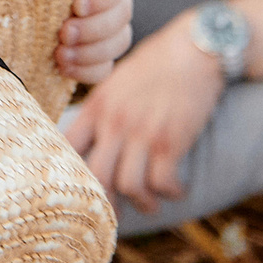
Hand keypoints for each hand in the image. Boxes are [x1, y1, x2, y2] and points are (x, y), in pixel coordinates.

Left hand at [57, 0, 132, 82]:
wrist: (12, 15)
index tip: (77, 6)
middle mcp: (110, 1)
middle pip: (121, 14)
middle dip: (93, 28)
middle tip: (64, 33)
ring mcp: (110, 31)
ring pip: (119, 41)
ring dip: (90, 52)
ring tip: (59, 54)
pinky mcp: (99, 57)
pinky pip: (106, 68)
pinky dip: (87, 71)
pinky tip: (64, 68)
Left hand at [60, 18, 224, 212]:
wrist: (195, 48)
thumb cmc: (158, 64)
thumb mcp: (118, 82)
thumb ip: (103, 110)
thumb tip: (90, 141)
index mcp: (97, 106)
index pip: (66, 147)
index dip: (67, 173)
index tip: (77, 188)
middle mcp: (114, 121)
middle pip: (95, 178)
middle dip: (104, 203)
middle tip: (114, 215)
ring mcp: (142, 132)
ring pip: (128, 186)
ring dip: (143, 202)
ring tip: (152, 203)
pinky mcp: (171, 140)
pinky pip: (162, 183)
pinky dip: (170, 192)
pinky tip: (177, 189)